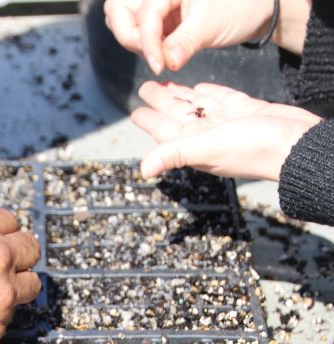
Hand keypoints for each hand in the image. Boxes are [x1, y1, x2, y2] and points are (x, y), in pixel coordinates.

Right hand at [0, 208, 40, 343]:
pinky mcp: (1, 327)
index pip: (9, 221)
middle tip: (6, 267)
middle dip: (21, 257)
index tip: (1, 242)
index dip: (3, 233)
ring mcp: (4, 295)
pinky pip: (8, 318)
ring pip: (30, 286)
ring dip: (16, 289)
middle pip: (30, 249)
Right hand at [104, 0, 276, 73]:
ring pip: (121, 18)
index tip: (159, 66)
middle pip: (117, 9)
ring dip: (133, 39)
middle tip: (152, 55)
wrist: (253, 10)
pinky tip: (160, 52)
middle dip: (128, 35)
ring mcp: (154, 2)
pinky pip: (135, 28)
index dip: (148, 42)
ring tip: (158, 53)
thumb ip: (186, 42)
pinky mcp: (156, 15)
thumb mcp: (212, 25)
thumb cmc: (238, 8)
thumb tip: (167, 62)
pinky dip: (142, 42)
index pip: (145, 14)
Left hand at [131, 81, 321, 180]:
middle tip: (146, 87)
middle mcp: (208, 134)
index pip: (164, 130)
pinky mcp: (247, 110)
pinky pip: (222, 99)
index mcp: (195, 143)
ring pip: (198, 106)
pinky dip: (211, 92)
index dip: (149, 120)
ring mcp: (228, 122)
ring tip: (167, 85)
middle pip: (178, 114)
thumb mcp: (208, 148)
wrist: (298, 144)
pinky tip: (202, 88)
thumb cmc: (255, 149)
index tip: (134, 112)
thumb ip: (175, 154)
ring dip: (181, 96)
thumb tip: (143, 171)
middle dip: (161, 102)